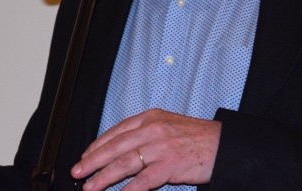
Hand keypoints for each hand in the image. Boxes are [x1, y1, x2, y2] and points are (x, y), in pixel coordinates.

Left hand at [71, 109, 219, 190]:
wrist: (223, 144)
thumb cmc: (195, 137)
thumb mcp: (166, 125)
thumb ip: (144, 133)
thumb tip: (120, 147)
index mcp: (148, 118)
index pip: (115, 132)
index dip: (97, 145)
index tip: (85, 156)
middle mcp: (151, 130)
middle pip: (114, 147)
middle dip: (92, 160)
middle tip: (77, 172)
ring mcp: (160, 148)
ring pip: (124, 164)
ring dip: (103, 177)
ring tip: (90, 186)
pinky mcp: (170, 165)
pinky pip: (143, 180)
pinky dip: (128, 190)